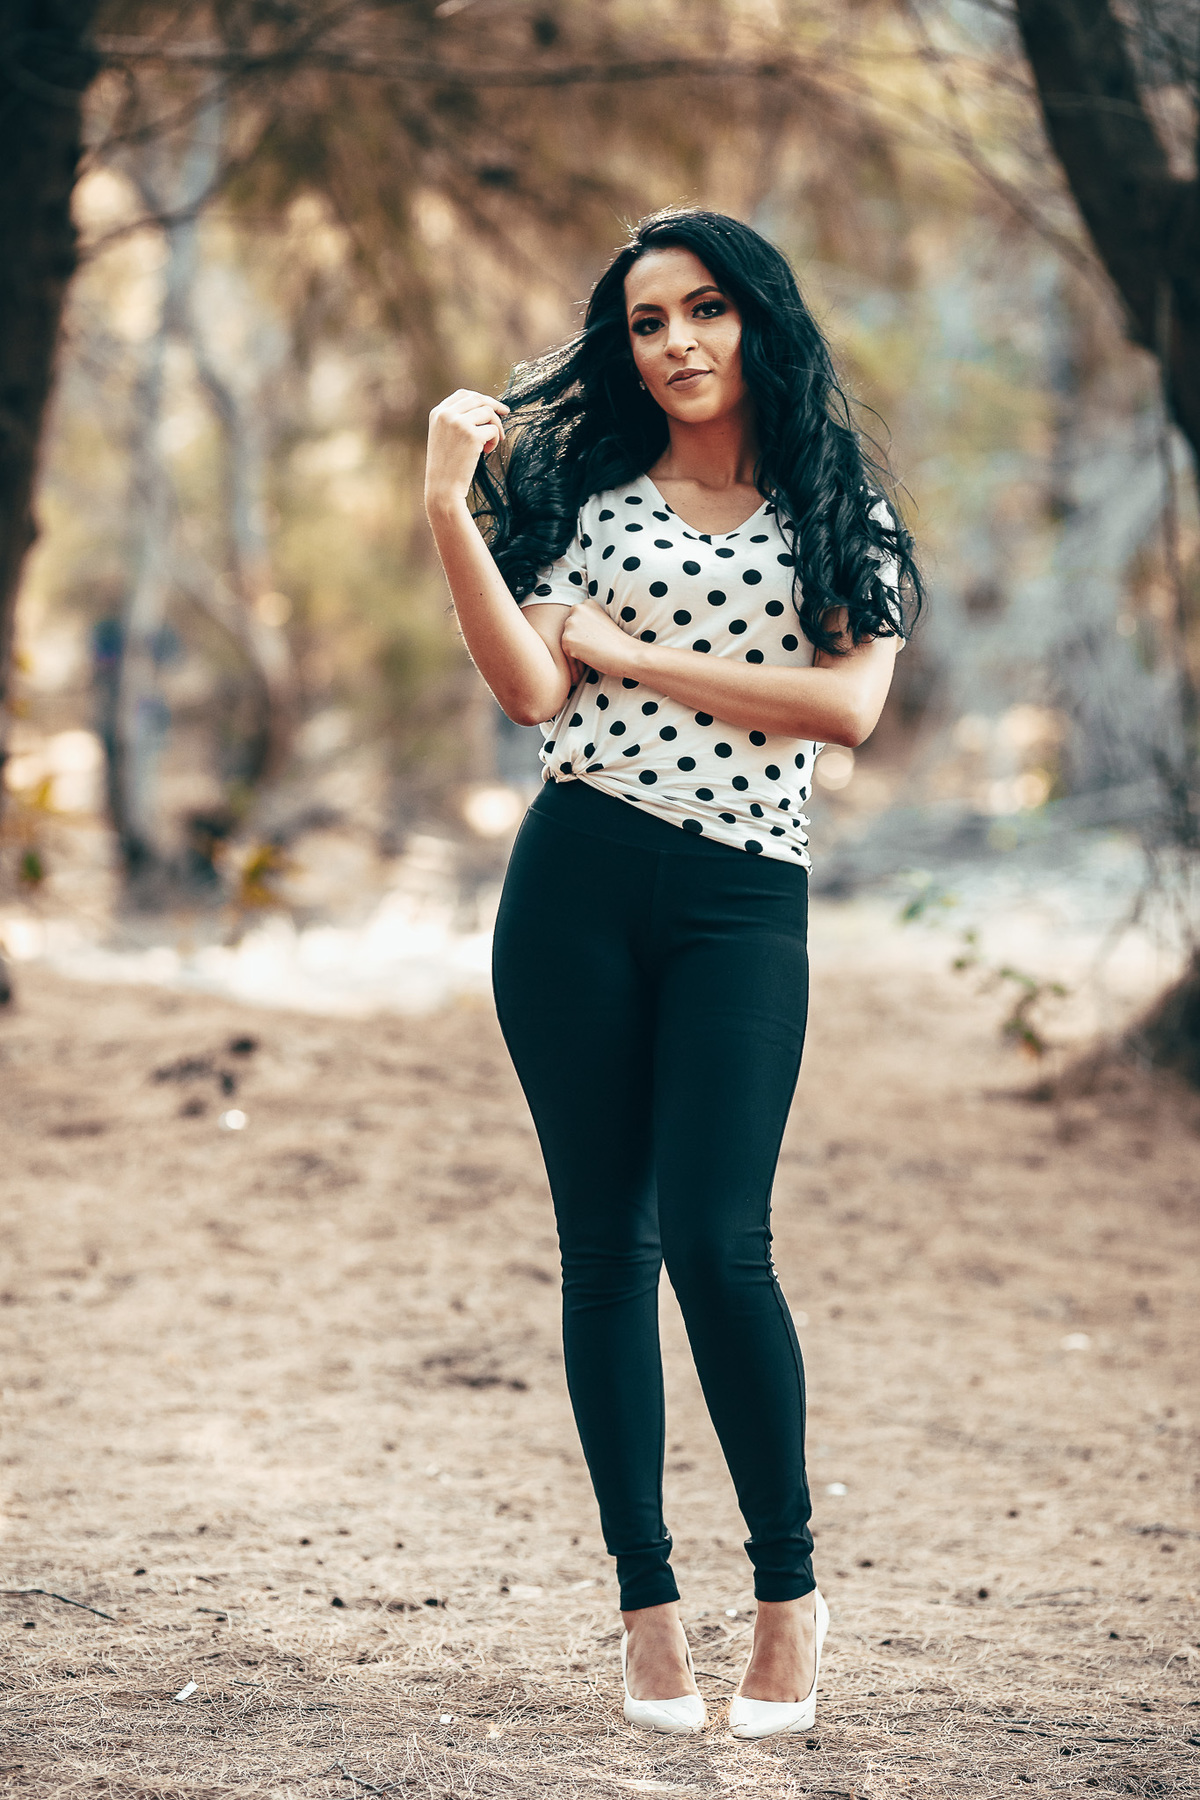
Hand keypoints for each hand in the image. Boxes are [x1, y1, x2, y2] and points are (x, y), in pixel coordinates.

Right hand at [424, 388, 509, 511]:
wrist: (442, 489)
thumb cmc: (447, 467)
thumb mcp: (445, 437)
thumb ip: (457, 420)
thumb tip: (485, 408)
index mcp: (437, 413)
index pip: (463, 394)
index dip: (481, 398)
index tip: (494, 405)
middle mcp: (446, 414)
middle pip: (478, 399)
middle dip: (495, 406)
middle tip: (506, 414)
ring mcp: (458, 423)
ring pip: (488, 412)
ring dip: (495, 427)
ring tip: (490, 444)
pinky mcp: (471, 435)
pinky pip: (493, 430)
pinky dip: (495, 440)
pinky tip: (486, 452)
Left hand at [560, 601, 642, 679]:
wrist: (626, 653)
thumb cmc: (618, 642)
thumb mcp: (602, 622)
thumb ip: (588, 622)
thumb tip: (576, 632)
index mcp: (587, 603)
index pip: (576, 621)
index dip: (584, 633)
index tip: (596, 640)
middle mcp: (577, 609)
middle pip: (569, 630)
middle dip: (577, 640)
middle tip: (594, 648)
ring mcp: (570, 624)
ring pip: (566, 641)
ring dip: (576, 650)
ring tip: (593, 654)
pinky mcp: (567, 639)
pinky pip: (566, 653)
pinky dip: (575, 661)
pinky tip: (589, 661)